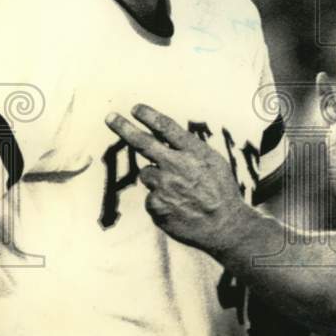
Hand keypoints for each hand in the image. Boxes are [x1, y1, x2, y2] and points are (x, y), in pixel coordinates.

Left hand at [105, 104, 253, 254]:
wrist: (225, 226)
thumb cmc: (221, 192)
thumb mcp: (214, 162)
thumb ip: (190, 150)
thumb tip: (164, 139)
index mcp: (194, 152)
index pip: (166, 127)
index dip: (148, 116)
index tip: (136, 109)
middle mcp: (177, 166)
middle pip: (143, 143)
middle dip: (124, 127)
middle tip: (110, 118)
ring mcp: (165, 187)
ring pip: (147, 174)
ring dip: (158, 179)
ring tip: (180, 192)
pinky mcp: (156, 206)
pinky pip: (151, 198)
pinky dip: (161, 201)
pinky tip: (178, 208)